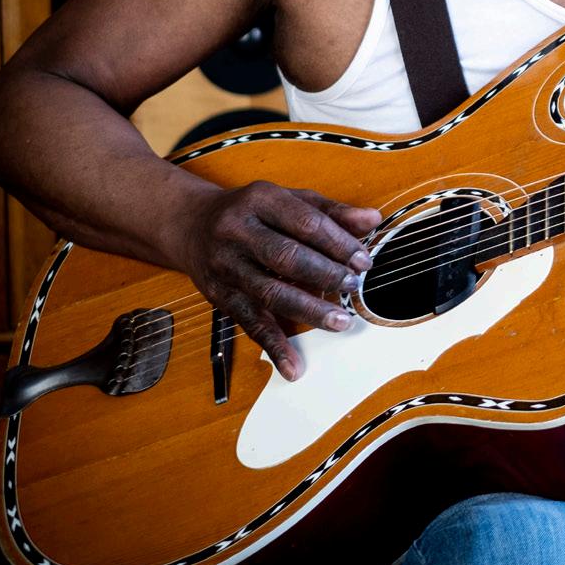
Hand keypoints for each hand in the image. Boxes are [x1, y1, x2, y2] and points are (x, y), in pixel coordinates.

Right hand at [166, 181, 382, 381]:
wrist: (192, 225)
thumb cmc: (253, 212)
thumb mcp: (289, 199)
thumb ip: (331, 211)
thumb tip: (372, 220)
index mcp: (260, 200)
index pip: (305, 222)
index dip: (338, 243)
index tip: (363, 261)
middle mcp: (237, 231)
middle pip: (286, 257)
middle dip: (325, 274)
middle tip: (352, 286)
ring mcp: (225, 266)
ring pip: (269, 292)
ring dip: (308, 310)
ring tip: (340, 321)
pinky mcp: (219, 296)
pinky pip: (249, 324)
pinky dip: (273, 346)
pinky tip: (293, 365)